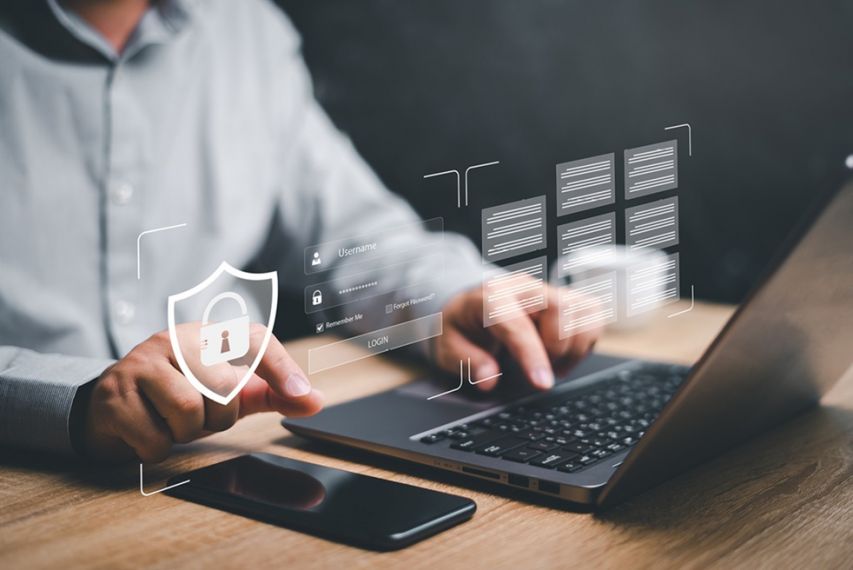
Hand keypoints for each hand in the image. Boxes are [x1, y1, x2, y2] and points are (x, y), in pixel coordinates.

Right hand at [83, 324, 322, 462]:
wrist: (110, 409)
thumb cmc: (178, 396)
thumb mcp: (227, 393)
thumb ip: (271, 394)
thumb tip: (316, 400)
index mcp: (207, 336)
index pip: (253, 338)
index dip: (280, 366)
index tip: (303, 395)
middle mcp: (174, 340)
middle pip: (223, 387)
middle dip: (217, 417)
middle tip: (198, 416)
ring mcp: (140, 363)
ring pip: (189, 411)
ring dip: (185, 433)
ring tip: (171, 423)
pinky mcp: (113, 394)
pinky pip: (155, 437)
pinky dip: (156, 448)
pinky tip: (146, 433)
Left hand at [434, 285, 601, 391]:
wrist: (470, 305)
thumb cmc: (461, 325)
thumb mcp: (448, 346)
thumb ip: (468, 362)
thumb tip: (488, 379)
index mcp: (491, 296)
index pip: (518, 322)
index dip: (533, 354)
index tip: (542, 383)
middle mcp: (524, 287)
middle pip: (560, 310)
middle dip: (555, 350)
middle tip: (538, 371)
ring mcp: (548, 289)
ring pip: (584, 311)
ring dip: (573, 346)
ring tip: (551, 362)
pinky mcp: (566, 297)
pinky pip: (593, 315)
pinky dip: (585, 340)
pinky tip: (563, 352)